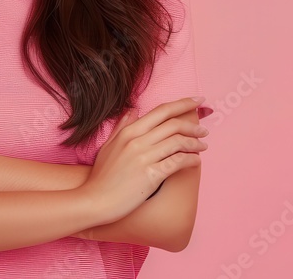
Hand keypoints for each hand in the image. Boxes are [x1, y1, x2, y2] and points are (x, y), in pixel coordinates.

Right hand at [80, 96, 208, 224]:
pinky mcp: (151, 175)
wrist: (96, 200)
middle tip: (204, 130)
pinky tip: (196, 161)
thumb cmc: (102, 176)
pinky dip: (191, 160)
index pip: (160, 111)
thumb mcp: (108, 146)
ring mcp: (144, 157)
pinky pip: (177, 162)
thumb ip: (121, 127)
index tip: (197, 101)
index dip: (182, 104)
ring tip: (203, 146)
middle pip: (172, 124)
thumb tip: (132, 110)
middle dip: (193, 125)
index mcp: (128, 132)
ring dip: (195, 143)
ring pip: (178, 142)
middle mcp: (136, 141)